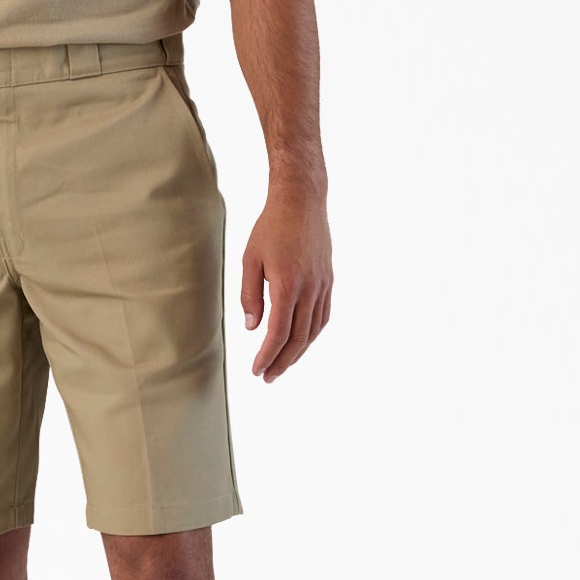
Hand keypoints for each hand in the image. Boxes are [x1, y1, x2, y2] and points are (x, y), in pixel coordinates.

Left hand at [240, 182, 332, 382]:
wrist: (302, 202)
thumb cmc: (271, 227)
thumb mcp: (250, 259)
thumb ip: (250, 295)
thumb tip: (252, 327)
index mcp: (287, 285)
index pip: (278, 332)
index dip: (267, 355)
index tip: (257, 371)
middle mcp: (309, 289)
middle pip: (298, 338)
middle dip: (282, 362)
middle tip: (268, 378)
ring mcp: (323, 285)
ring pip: (313, 330)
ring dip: (299, 352)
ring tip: (283, 365)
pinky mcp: (329, 280)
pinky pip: (323, 315)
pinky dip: (312, 334)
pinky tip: (302, 341)